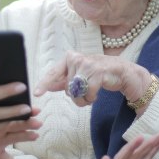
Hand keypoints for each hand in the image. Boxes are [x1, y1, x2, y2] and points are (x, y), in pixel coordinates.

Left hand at [0, 107, 41, 158]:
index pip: (10, 112)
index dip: (22, 110)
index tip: (33, 108)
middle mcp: (2, 128)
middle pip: (17, 124)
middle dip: (28, 122)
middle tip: (38, 122)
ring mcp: (1, 141)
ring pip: (16, 138)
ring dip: (26, 137)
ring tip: (35, 135)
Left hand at [33, 51, 150, 106]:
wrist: (123, 72)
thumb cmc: (100, 74)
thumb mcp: (80, 76)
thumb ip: (65, 80)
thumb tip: (48, 86)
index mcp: (70, 58)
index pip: (53, 72)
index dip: (44, 83)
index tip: (36, 93)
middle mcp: (77, 58)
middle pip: (67, 88)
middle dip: (76, 96)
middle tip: (87, 92)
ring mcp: (87, 64)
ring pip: (77, 93)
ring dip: (84, 99)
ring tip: (92, 93)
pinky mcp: (98, 72)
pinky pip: (88, 94)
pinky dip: (92, 98)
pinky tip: (98, 93)